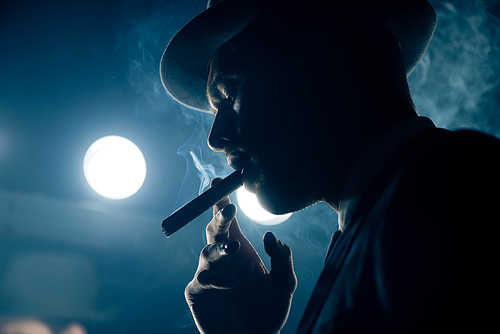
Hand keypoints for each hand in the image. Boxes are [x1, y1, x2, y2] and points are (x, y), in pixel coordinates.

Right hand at [185, 178, 296, 333]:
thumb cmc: (268, 310)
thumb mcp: (284, 283)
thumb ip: (282, 258)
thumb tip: (270, 235)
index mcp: (239, 249)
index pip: (228, 221)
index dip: (223, 202)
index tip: (220, 183)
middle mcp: (222, 258)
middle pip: (214, 231)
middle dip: (219, 217)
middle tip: (229, 209)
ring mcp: (208, 274)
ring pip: (206, 252)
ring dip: (220, 248)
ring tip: (235, 248)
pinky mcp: (198, 292)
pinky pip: (202, 279)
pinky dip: (217, 279)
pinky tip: (233, 283)